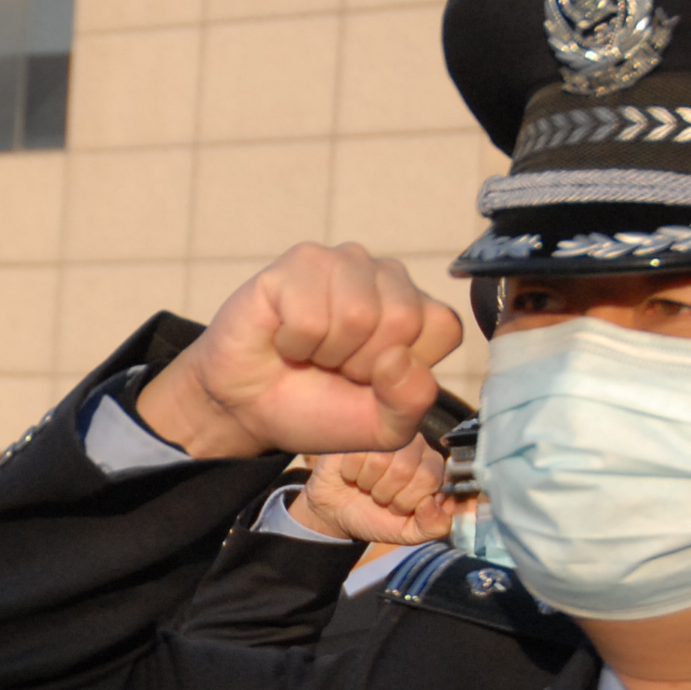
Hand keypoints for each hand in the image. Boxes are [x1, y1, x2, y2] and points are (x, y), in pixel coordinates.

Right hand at [136, 243, 462, 461]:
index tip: (370, 379)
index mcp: (417, 309)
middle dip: (361, 363)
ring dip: (326, 352)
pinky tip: (285, 338)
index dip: (403, 370)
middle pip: (402, 319)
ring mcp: (343, 262)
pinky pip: (311, 314)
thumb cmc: (316, 407)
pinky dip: (294, 343)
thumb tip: (398, 359)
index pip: (443, 328)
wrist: (248, 408)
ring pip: (357, 313)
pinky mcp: (299, 262)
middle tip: (334, 366)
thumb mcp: (381, 428)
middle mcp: (386, 276)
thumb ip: (411, 403)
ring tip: (311, 352)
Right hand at [289, 435, 457, 546]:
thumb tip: (431, 502)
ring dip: (367, 483)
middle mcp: (414, 445)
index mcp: (432, 466)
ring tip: (366, 485)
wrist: (335, 512)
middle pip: (404, 469)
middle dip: (385, 494)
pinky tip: (353, 474)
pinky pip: (357, 454)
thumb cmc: (375, 516)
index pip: (429, 478)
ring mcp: (386, 436)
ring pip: (380, 461)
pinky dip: (351, 473)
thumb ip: (434, 526)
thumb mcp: (409, 532)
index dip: (408, 500)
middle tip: (379, 497)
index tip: (398, 506)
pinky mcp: (359, 433)